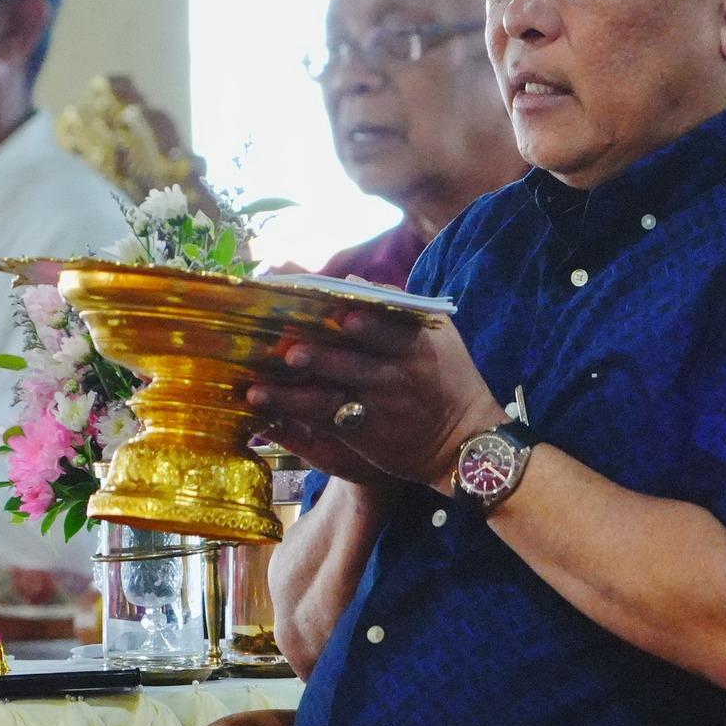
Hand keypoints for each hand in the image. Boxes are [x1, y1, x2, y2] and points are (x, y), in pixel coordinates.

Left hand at [246, 311, 503, 493]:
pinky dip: (291, 412)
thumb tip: (354, 283)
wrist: (464, 442)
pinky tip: (262, 404)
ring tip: (261, 385)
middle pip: (354, 364)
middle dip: (323, 357)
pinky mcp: (363, 434)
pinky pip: (322, 422)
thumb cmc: (448, 378)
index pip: (390, 329)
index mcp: (416, 347)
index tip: (343, 310)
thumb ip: (398, 309)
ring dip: (293, 393)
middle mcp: (397, 377)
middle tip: (291, 349)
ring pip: (331, 398)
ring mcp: (378, 408)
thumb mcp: (438, 339)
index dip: (367, 321)